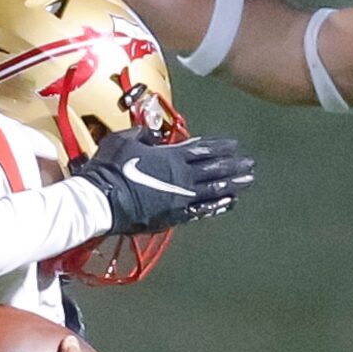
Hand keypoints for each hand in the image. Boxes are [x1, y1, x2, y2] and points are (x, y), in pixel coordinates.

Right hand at [72, 129, 253, 234]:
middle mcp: (182, 177)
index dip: (220, 146)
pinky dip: (217, 205)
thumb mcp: (124, 140)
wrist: (102, 201)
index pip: (202, 149)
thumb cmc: (111, 168)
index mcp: (171, 156)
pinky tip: (229, 203)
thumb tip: (152, 135)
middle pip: (214, 169)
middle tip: (250, 164)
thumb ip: (143, 135)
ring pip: (213, 190)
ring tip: (247, 182)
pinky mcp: (173, 216)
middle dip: (234, 166)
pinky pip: (201, 210)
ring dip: (232, 185)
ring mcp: (180, 198)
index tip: (235, 144)